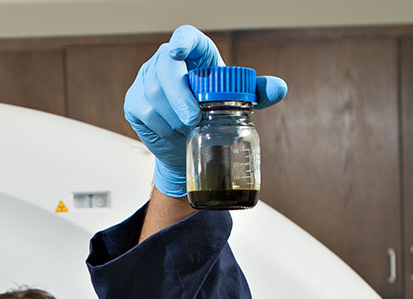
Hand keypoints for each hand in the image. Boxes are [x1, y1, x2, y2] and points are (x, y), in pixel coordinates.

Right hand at [124, 25, 287, 197]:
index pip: (185, 37)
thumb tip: (279, 88)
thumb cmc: (212, 115)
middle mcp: (166, 60)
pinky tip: (174, 132)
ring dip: (174, 116)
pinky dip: (163, 126)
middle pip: (166, 69)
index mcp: (194, 54)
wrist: (188, 146)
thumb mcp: (238, 104)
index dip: (182, 42)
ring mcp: (146, 79)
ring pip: (155, 93)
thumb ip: (257, 94)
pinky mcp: (133, 101)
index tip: (178, 52)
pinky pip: (146, 111)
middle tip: (194, 119)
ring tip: (189, 129)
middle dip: (179, 96)